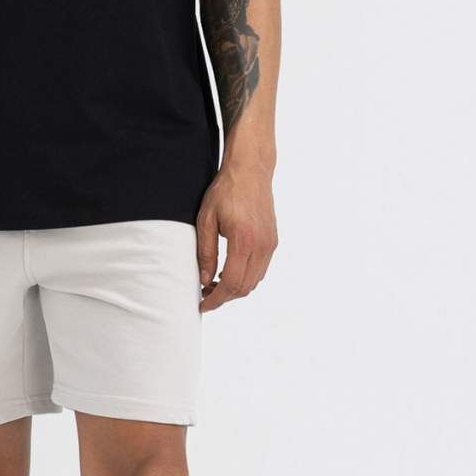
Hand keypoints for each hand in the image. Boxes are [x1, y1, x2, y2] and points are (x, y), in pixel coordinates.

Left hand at [196, 166, 277, 311]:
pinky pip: (261, 269)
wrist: (251, 171)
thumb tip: (204, 280)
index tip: (202, 305)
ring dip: (235, 288)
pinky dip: (245, 277)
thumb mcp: (206, 220)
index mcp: (243, 241)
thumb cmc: (226, 191)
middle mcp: (262, 246)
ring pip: (254, 281)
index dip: (216, 299)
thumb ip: (205, 252)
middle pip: (244, 287)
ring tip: (214, 284)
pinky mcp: (273, 241)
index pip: (231, 283)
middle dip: (224, 297)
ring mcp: (270, 244)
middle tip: (205, 295)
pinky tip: (229, 271)